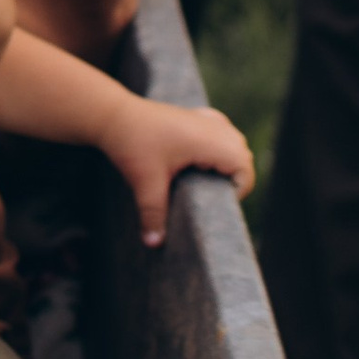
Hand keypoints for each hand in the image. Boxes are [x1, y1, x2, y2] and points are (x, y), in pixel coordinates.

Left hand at [95, 93, 254, 247]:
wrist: (114, 115)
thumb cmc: (133, 144)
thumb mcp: (145, 183)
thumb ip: (153, 214)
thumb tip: (153, 244)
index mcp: (210, 141)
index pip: (244, 169)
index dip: (238, 191)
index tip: (215, 204)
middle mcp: (214, 126)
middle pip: (243, 157)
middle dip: (233, 179)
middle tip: (208, 196)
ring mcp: (206, 118)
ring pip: (234, 143)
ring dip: (226, 162)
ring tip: (203, 180)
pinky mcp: (196, 116)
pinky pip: (221, 133)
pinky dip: (217, 147)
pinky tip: (199, 160)